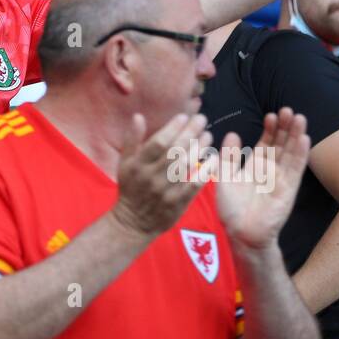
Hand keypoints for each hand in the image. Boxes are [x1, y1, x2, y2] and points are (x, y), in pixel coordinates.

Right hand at [112, 112, 215, 238]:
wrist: (134, 222)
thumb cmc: (131, 187)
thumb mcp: (125, 163)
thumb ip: (132, 140)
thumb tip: (139, 116)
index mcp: (138, 165)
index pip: (158, 143)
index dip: (172, 128)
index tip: (183, 116)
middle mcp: (152, 177)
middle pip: (174, 151)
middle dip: (189, 132)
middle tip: (201, 119)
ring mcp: (166, 191)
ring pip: (186, 166)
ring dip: (199, 148)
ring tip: (208, 135)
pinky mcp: (178, 203)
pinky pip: (194, 185)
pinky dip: (204, 171)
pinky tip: (213, 159)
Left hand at [216, 109, 310, 251]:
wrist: (241, 234)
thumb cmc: (231, 208)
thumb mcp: (224, 177)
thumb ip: (228, 156)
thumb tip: (232, 133)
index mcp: (255, 166)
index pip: (266, 143)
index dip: (269, 129)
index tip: (271, 115)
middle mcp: (270, 171)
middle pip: (281, 145)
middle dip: (285, 128)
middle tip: (287, 110)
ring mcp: (281, 179)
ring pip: (290, 153)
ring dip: (296, 136)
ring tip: (299, 118)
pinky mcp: (289, 190)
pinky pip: (296, 169)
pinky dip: (301, 154)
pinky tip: (305, 138)